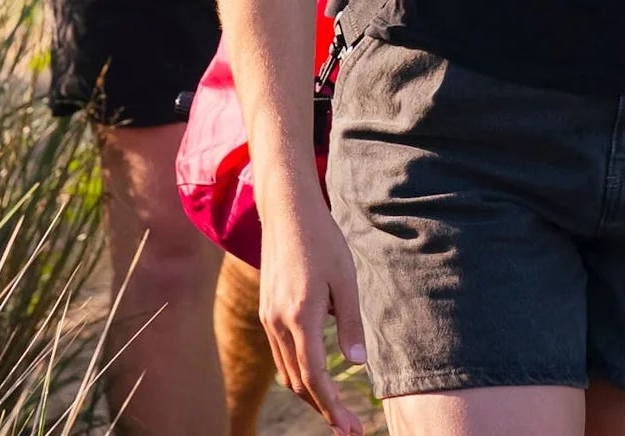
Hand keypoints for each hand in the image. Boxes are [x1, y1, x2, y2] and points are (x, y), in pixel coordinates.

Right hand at [260, 205, 365, 435]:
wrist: (287, 211)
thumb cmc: (322, 240)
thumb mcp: (345, 279)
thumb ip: (351, 323)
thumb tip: (357, 364)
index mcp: (300, 316)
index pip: (315, 377)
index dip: (333, 408)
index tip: (351, 429)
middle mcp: (278, 322)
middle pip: (298, 382)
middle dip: (323, 408)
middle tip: (349, 426)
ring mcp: (268, 317)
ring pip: (287, 371)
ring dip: (309, 393)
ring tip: (335, 407)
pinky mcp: (267, 309)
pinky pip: (280, 353)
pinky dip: (298, 371)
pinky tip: (317, 373)